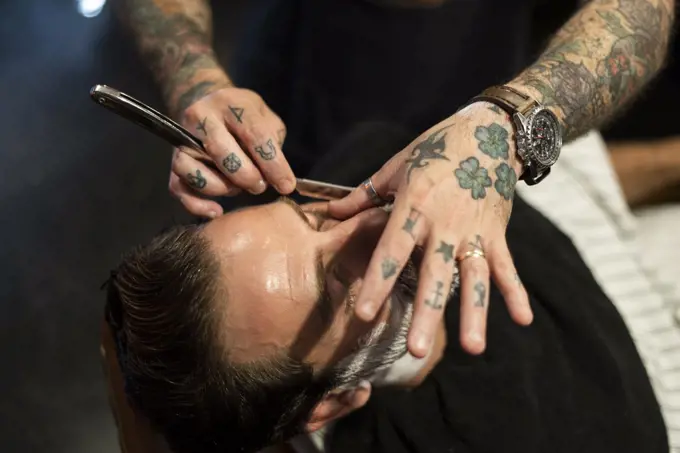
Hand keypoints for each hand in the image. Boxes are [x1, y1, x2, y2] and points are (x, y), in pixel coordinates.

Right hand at [168, 83, 294, 217]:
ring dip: (222, 188)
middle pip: (222, 153)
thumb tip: (276, 176)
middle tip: (259, 186)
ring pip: (196, 172)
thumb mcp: (265, 117)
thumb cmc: (243, 116)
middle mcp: (202, 117)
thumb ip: (272, 142)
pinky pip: (179, 187)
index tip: (286, 185)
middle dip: (247, 177)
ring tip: (237, 188)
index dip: (273, 165)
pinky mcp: (173, 161)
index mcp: (231, 103)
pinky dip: (197, 204)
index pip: (254, 135)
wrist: (206, 103)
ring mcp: (183, 139)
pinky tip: (216, 210)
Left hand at [329, 103, 532, 356]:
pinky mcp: (497, 232)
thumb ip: (365, 194)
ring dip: (474, 314)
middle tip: (415, 351)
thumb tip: (329, 212)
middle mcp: (445, 223)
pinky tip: (524, 321)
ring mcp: (475, 230)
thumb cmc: (435, 147)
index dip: (378, 282)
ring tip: (472, 349)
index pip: (393, 251)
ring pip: (474, 278)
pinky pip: (507, 266)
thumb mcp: (396, 165)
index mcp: (414, 205)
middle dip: (426, 313)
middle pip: (434, 275)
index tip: (365, 315)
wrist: (489, 130)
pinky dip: (515, 292)